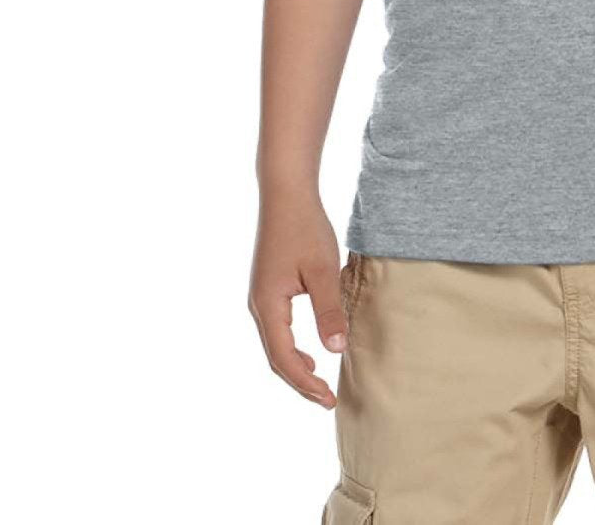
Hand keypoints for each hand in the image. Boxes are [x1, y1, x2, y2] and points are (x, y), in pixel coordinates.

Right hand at [248, 191, 348, 407]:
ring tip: (318, 382)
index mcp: (268, 306)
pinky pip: (277, 328)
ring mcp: (261, 296)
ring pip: (275, 343)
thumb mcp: (323, 271)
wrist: (286, 194)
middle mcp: (258, 305)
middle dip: (300, 382)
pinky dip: (292, 346)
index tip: (329, 400)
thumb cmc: (305, 228)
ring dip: (295, 365)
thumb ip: (329, 311)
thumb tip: (336, 351)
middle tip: (326, 399)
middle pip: (275, 356)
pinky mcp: (268, 286)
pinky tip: (311, 349)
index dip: (305, 385)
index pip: (284, 359)